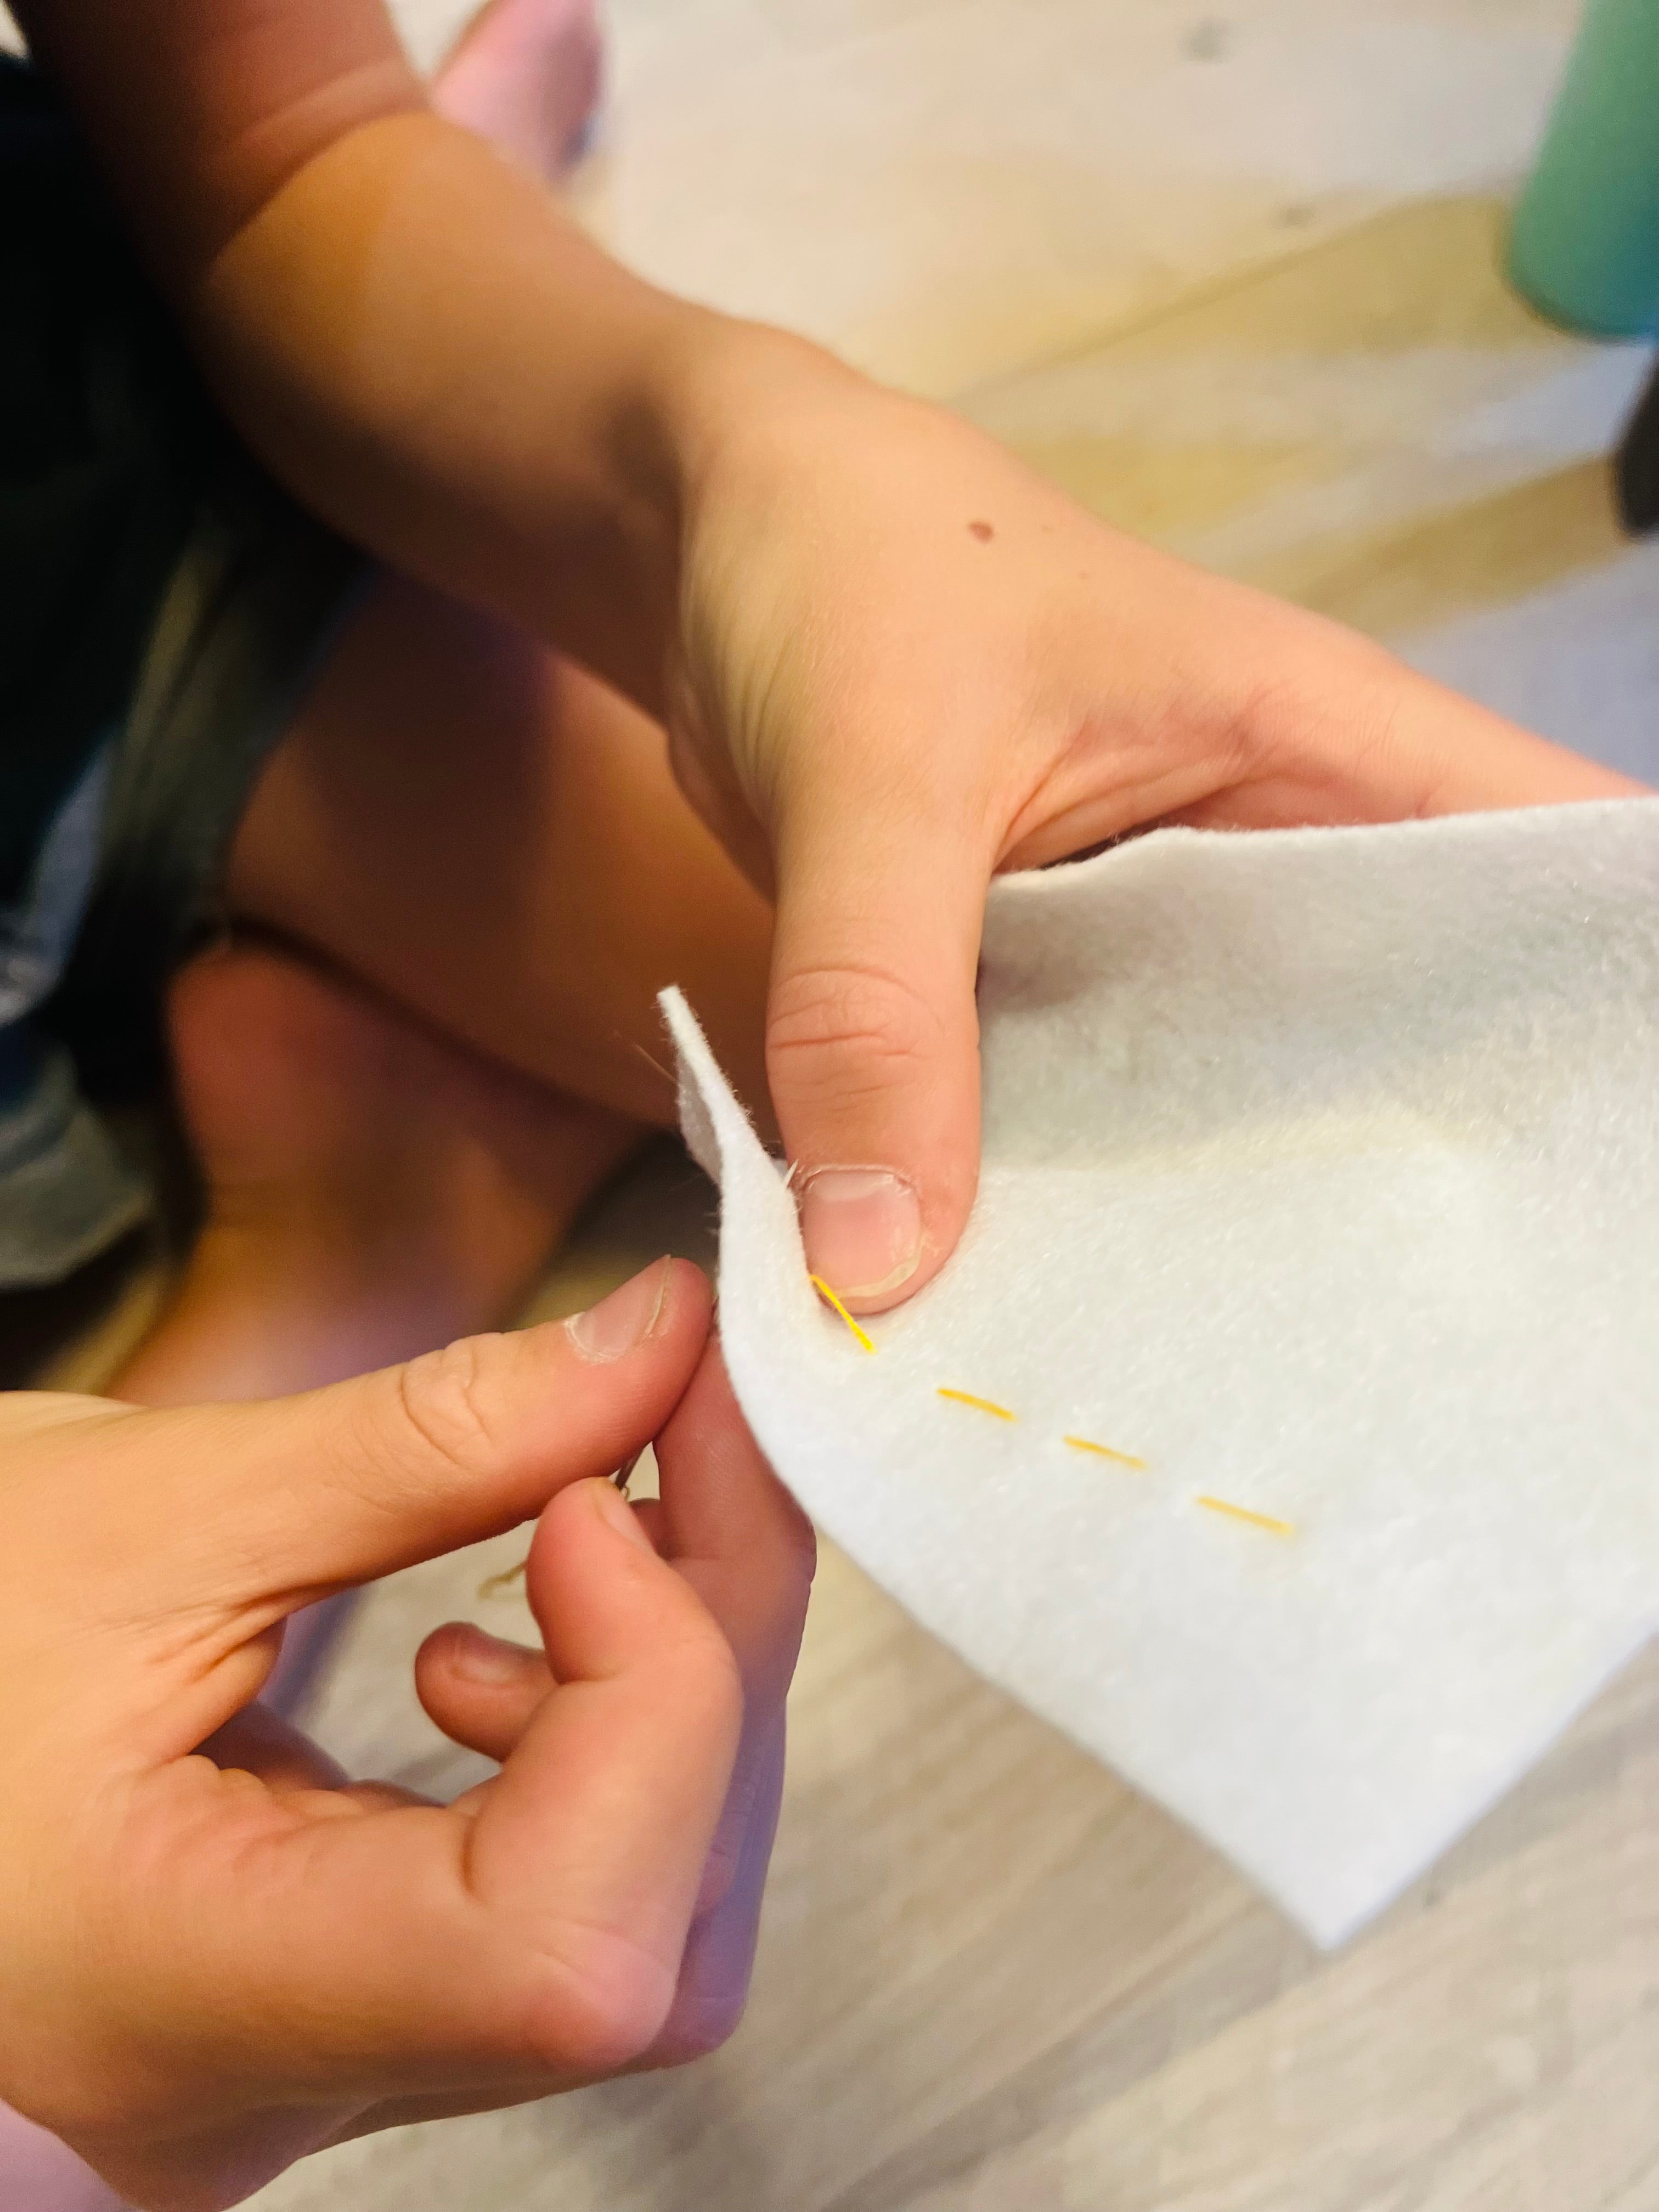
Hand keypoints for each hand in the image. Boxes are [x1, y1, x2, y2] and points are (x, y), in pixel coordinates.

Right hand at [0, 1260, 812, 2211]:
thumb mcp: (137, 1517)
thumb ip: (424, 1443)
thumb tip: (659, 1339)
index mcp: (202, 2010)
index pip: (570, 1960)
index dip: (654, 1698)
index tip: (594, 1489)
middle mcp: (297, 2086)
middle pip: (653, 1944)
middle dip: (710, 1659)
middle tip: (675, 1437)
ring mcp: (333, 2058)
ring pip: (643, 1935)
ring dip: (663, 1694)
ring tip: (574, 1527)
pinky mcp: (347, 1997)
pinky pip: (560, 1904)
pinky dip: (589, 1742)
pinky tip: (484, 1645)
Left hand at [664, 339, 1644, 1309]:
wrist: (707, 538)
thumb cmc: (840, 565)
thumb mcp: (875, 773)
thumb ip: (878, 1008)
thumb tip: (880, 1264)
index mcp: (1319, 753)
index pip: (1547, 875)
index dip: (1594, 1019)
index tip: (1587, 1207)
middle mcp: (1266, 854)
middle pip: (1407, 1034)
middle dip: (1403, 1183)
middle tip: (1409, 1366)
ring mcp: (1159, 929)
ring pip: (1238, 1098)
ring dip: (1215, 1219)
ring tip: (1226, 1388)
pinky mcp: (1052, 979)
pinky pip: (1093, 1111)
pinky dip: (1073, 1197)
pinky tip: (1055, 1312)